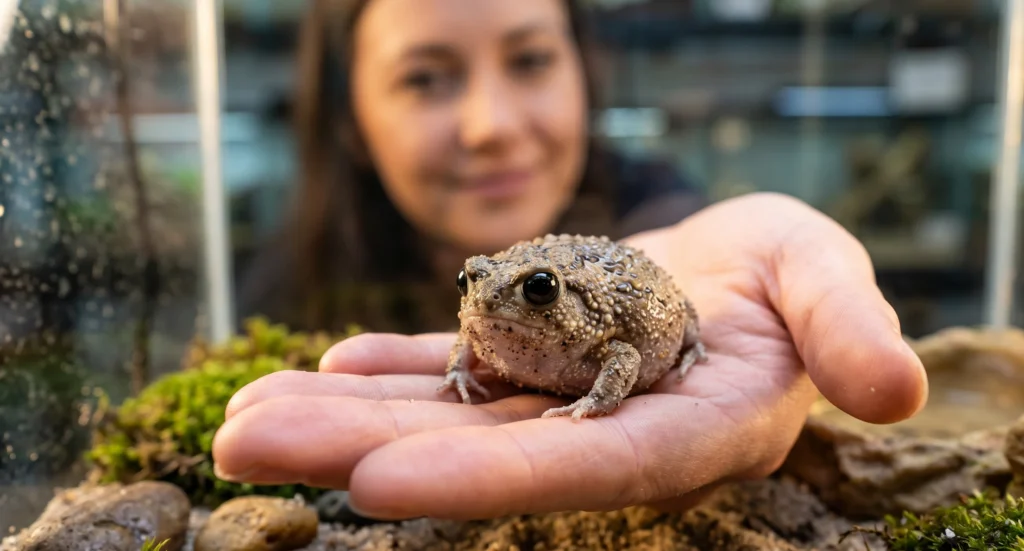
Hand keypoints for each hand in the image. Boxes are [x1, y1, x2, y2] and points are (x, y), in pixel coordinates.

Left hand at [211, 192, 927, 519]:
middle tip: (242, 447)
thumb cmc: (797, 278)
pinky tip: (323, 367)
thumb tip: (891, 385)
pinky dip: (390, 368)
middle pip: (477, 448)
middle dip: (360, 451)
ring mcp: (556, 395)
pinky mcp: (532, 352)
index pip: (580, 466)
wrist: (750, 269)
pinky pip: (454, 363)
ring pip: (446, 410)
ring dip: (345, 414)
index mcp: (681, 429)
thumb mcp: (832, 278)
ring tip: (244, 421)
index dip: (485, 478)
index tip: (373, 485)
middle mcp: (601, 427)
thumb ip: (848, 326)